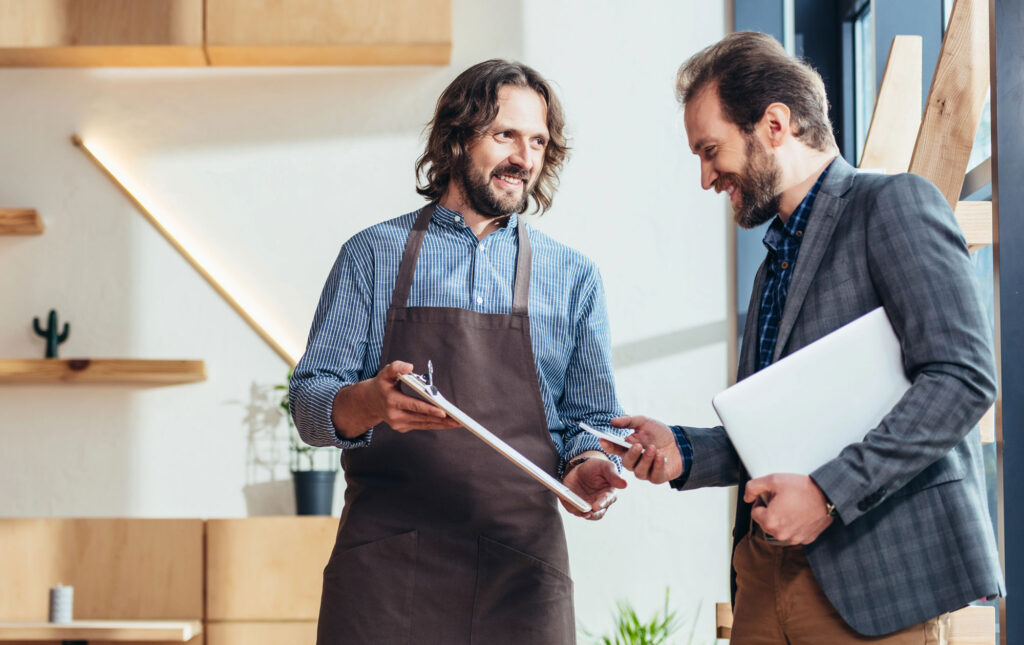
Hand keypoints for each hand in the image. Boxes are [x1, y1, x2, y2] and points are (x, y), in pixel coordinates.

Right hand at [332, 360, 460, 436]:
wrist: (369, 401)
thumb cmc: (382, 384)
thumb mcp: (386, 372)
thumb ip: (397, 366)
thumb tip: (410, 367)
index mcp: (392, 401)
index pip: (414, 406)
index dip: (430, 409)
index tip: (443, 412)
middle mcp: (394, 415)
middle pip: (422, 418)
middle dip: (441, 419)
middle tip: (458, 420)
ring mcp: (398, 424)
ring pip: (423, 425)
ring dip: (441, 424)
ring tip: (456, 422)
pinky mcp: (401, 428)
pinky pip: (421, 426)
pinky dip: (434, 424)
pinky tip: (446, 422)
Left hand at [561, 453, 626, 519]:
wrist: (581, 468)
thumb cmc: (597, 467)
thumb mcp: (605, 467)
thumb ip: (613, 475)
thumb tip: (624, 484)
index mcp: (609, 494)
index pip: (607, 500)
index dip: (603, 503)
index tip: (597, 505)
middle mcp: (599, 503)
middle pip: (597, 513)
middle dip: (592, 513)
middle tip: (587, 512)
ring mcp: (587, 505)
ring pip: (585, 514)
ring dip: (580, 512)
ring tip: (576, 508)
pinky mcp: (576, 505)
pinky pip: (573, 509)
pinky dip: (570, 507)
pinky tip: (566, 501)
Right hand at [602, 415, 682, 483]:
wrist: (679, 442)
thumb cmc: (659, 433)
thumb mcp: (643, 422)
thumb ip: (628, 421)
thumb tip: (612, 422)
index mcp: (627, 448)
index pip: (614, 449)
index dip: (608, 445)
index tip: (603, 439)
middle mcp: (634, 462)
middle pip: (626, 463)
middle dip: (631, 455)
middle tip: (638, 445)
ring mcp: (645, 471)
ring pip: (639, 472)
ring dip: (646, 459)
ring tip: (653, 448)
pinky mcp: (657, 477)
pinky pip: (654, 476)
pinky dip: (657, 466)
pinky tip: (662, 457)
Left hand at [745, 474, 833, 543]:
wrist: (829, 496)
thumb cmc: (804, 489)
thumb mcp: (774, 480)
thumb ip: (754, 487)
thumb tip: (747, 496)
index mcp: (770, 521)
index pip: (755, 512)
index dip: (761, 501)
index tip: (770, 495)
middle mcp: (781, 534)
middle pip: (766, 522)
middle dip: (771, 510)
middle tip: (782, 499)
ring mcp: (794, 538)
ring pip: (780, 528)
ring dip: (782, 518)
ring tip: (792, 505)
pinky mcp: (806, 539)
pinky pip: (793, 532)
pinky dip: (794, 524)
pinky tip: (800, 513)